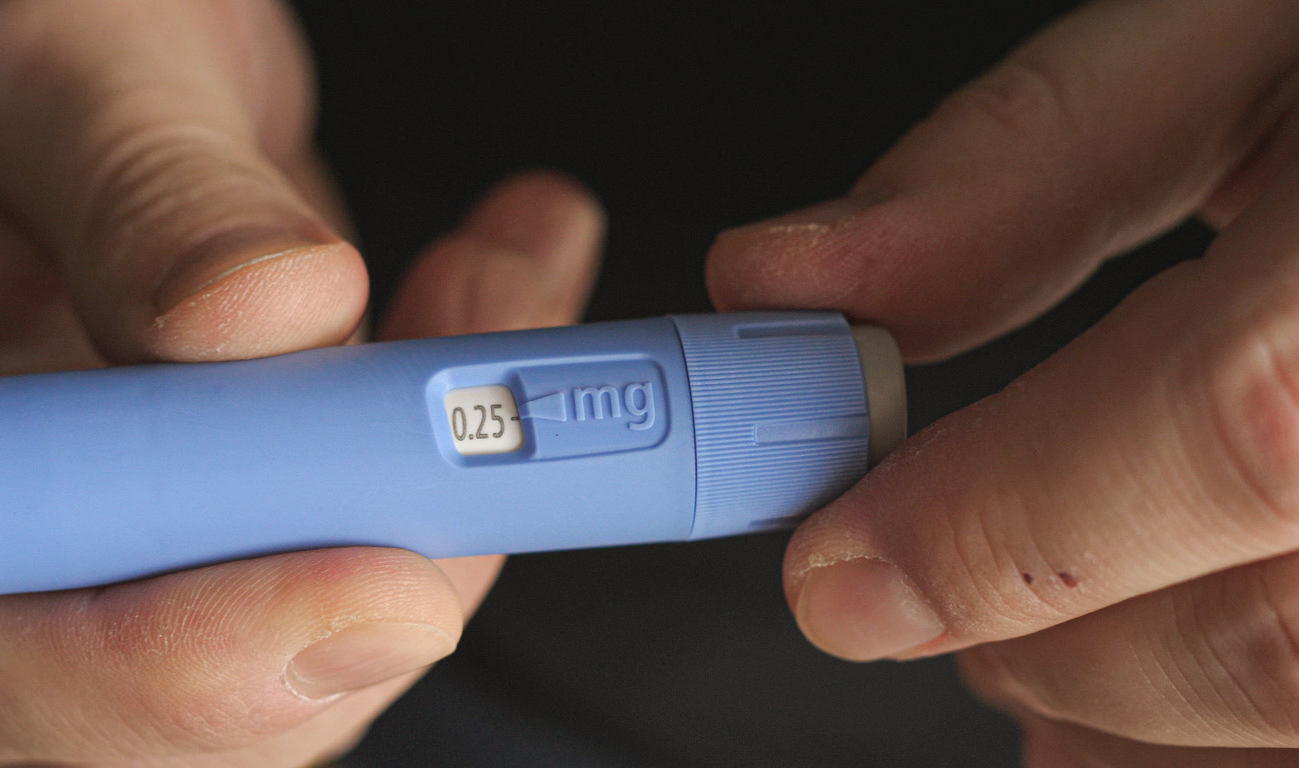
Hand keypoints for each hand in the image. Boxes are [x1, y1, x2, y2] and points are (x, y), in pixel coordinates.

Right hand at [0, 2, 601, 765]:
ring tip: (498, 283)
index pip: (6, 647)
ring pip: (333, 610)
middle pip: (203, 679)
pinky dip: (479, 416)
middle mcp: (30, 521)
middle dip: (389, 560)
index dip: (200, 656)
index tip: (378, 587)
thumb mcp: (63, 60)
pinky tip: (498, 279)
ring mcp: (156, 513)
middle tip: (498, 436)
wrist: (103, 44)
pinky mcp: (261, 482)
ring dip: (462, 466)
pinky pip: (393, 517)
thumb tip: (267, 309)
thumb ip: (147, 190)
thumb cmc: (9, 31)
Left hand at [707, 1, 1298, 764]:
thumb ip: (1034, 160)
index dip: (1002, 527)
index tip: (840, 573)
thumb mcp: (1259, 22)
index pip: (1243, 421)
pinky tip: (1194, 689)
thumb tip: (805, 281)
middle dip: (1058, 647)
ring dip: (1151, 729)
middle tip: (941, 590)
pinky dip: (1246, 741)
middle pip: (1290, 637)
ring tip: (1063, 647)